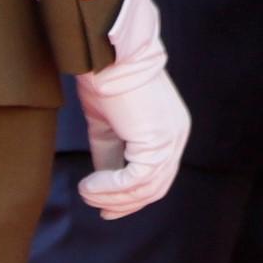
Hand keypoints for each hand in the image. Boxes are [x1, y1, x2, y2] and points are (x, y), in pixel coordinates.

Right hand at [76, 0, 188, 219]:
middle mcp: (176, 136)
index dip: (133, 197)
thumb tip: (101, 181)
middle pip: (156, 187)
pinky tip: (90, 184)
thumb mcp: (108, 125)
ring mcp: (171, 138)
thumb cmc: (106, 79)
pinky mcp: (158, 140)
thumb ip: (110, 152)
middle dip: (126, 204)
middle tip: (100, 208)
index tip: (107, 208)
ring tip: (86, 191)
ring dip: (113, 196)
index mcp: (169, 130)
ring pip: (146, 187)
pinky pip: (136, 179)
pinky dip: (111, 187)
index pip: (158, 176)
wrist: (109, 54)